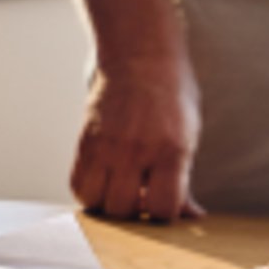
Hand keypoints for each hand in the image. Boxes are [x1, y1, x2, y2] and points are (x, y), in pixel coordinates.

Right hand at [71, 55, 203, 221]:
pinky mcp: (85, 141)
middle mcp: (136, 150)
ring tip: (118, 188)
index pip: (162, 207)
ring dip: (107, 202)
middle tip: (139, 195)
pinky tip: (102, 179)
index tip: (163, 202)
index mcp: (171, 149)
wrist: (139, 54)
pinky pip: (77, 184)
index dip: (163, 213)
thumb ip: (184, 177)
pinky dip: (88, 191)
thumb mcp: (189, 133)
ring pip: (96, 202)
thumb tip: (191, 214)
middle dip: (133, 211)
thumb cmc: (171, 93)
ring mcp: (106, 146)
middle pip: (124, 209)